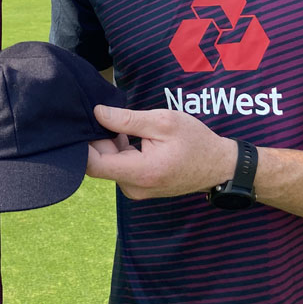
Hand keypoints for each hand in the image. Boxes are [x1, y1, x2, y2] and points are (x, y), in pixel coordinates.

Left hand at [85, 105, 237, 199]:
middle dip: (99, 139)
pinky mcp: (138, 187)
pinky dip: (119, 152)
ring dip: (111, 145)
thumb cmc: (195, 141)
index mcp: (140, 172)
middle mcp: (133, 187)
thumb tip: (97, 113)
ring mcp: (136, 190)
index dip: (84, 143)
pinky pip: (119, 169)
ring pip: (108, 165)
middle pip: (99, 163)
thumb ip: (128, 119)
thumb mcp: (163, 121)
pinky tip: (131, 137)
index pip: (93, 165)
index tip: (88, 122)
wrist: (218, 166)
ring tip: (125, 125)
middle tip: (111, 116)